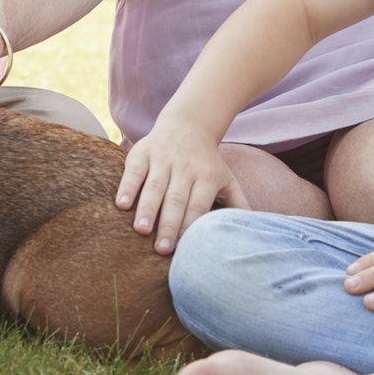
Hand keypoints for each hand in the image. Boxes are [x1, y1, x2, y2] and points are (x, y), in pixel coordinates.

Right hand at [116, 120, 247, 254]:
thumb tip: (252, 232)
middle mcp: (185, 167)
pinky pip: (134, 171)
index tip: (181, 249)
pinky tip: (121, 204)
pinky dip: (127, 187)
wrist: (188, 124)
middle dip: (169, 224)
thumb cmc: (207, 162)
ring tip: (141, 230)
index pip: (197, 205)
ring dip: (147, 209)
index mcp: (206, 177)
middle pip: (176, 199)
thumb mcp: (227, 178)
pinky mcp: (143, 152)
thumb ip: (238, 204)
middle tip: (162, 249)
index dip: (189, 227)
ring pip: (154, 186)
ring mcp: (163, 159)